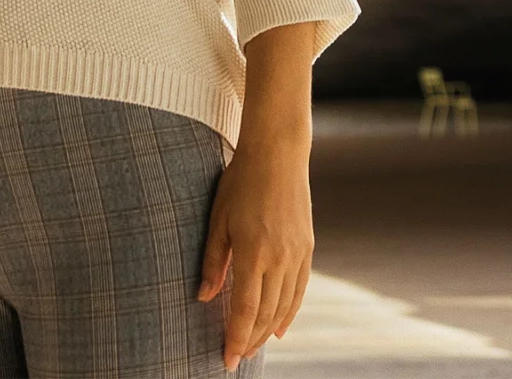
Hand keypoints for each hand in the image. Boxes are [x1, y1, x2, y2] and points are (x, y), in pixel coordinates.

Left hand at [197, 140, 312, 366]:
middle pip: (266, 314)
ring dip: (269, 330)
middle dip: (251, 340)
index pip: (245, 309)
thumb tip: (204, 298)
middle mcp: (279, 258)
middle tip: (237, 356)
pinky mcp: (307, 248)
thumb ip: (212, 262)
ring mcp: (297, 254)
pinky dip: (289, 312)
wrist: (278, 154)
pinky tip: (280, 328)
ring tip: (254, 346)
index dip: (236, 338)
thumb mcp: (218, 219)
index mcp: (253, 252)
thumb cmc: (240, 183)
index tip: (227, 359)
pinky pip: (299, 290)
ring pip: (285, 306)